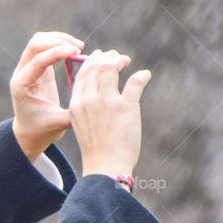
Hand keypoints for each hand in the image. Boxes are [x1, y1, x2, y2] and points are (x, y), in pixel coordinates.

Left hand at [10, 32, 84, 161]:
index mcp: (22, 85)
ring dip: (59, 39)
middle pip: (35, 44)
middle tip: (79, 47)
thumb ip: (74, 112)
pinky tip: (74, 50)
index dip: (57, 52)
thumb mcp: (58, 124)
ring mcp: (28, 68)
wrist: (30, 132)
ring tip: (79, 46)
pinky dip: (59, 43)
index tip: (76, 52)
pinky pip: (45, 47)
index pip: (38, 60)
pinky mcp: (37, 67)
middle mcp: (21, 73)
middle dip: (58, 41)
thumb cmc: (42, 130)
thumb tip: (92, 98)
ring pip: (39, 41)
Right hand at [68, 49, 151, 177]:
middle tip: (117, 57)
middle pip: (97, 66)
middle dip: (107, 57)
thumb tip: (96, 87)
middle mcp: (90, 99)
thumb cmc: (95, 147)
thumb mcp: (81, 123)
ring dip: (120, 60)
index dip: (92, 60)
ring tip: (127, 61)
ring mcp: (108, 102)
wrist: (105, 166)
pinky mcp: (126, 107)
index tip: (100, 57)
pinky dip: (142, 75)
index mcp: (77, 103)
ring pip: (111, 68)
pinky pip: (135, 81)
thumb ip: (86, 104)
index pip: (83, 72)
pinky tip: (145, 75)